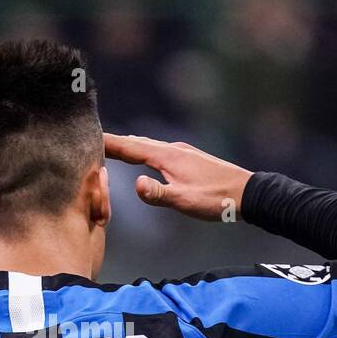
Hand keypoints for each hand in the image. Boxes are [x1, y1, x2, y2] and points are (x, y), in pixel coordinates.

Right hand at [104, 133, 252, 221]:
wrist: (248, 193)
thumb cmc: (217, 199)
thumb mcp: (185, 201)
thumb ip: (158, 194)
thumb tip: (134, 185)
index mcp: (168, 156)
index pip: (131, 146)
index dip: (108, 142)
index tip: (87, 136)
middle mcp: (173, 148)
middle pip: (136, 142)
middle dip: (114, 142)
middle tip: (91, 141)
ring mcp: (182, 152)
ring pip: (148, 146)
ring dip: (128, 146)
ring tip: (111, 148)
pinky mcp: (189, 158)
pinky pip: (158, 150)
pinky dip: (143, 151)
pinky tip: (144, 157)